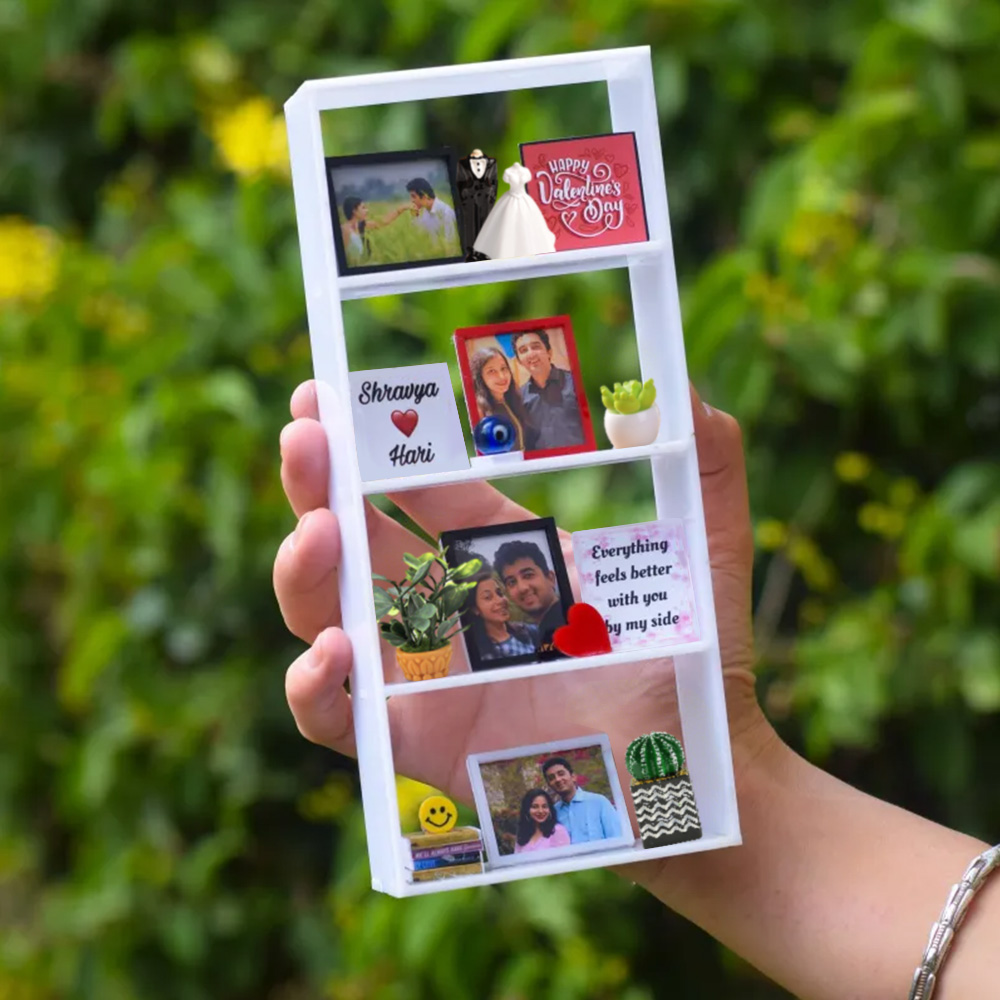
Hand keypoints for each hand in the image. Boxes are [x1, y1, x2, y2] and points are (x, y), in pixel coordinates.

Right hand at [274, 382, 775, 802]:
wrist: (697, 775)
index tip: (329, 396)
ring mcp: (424, 674)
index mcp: (497, 554)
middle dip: (316, 484)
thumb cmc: (697, 668)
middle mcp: (449, 607)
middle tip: (305, 439)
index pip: (414, 487)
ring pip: (324, 614)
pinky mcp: (415, 742)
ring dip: (303, 571)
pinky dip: (314, 685)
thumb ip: (708, 470)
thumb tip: (693, 391)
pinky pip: (337, 716)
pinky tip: (334, 650)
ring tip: (319, 532)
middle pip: (350, 538)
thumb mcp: (705, 554)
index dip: (370, 442)